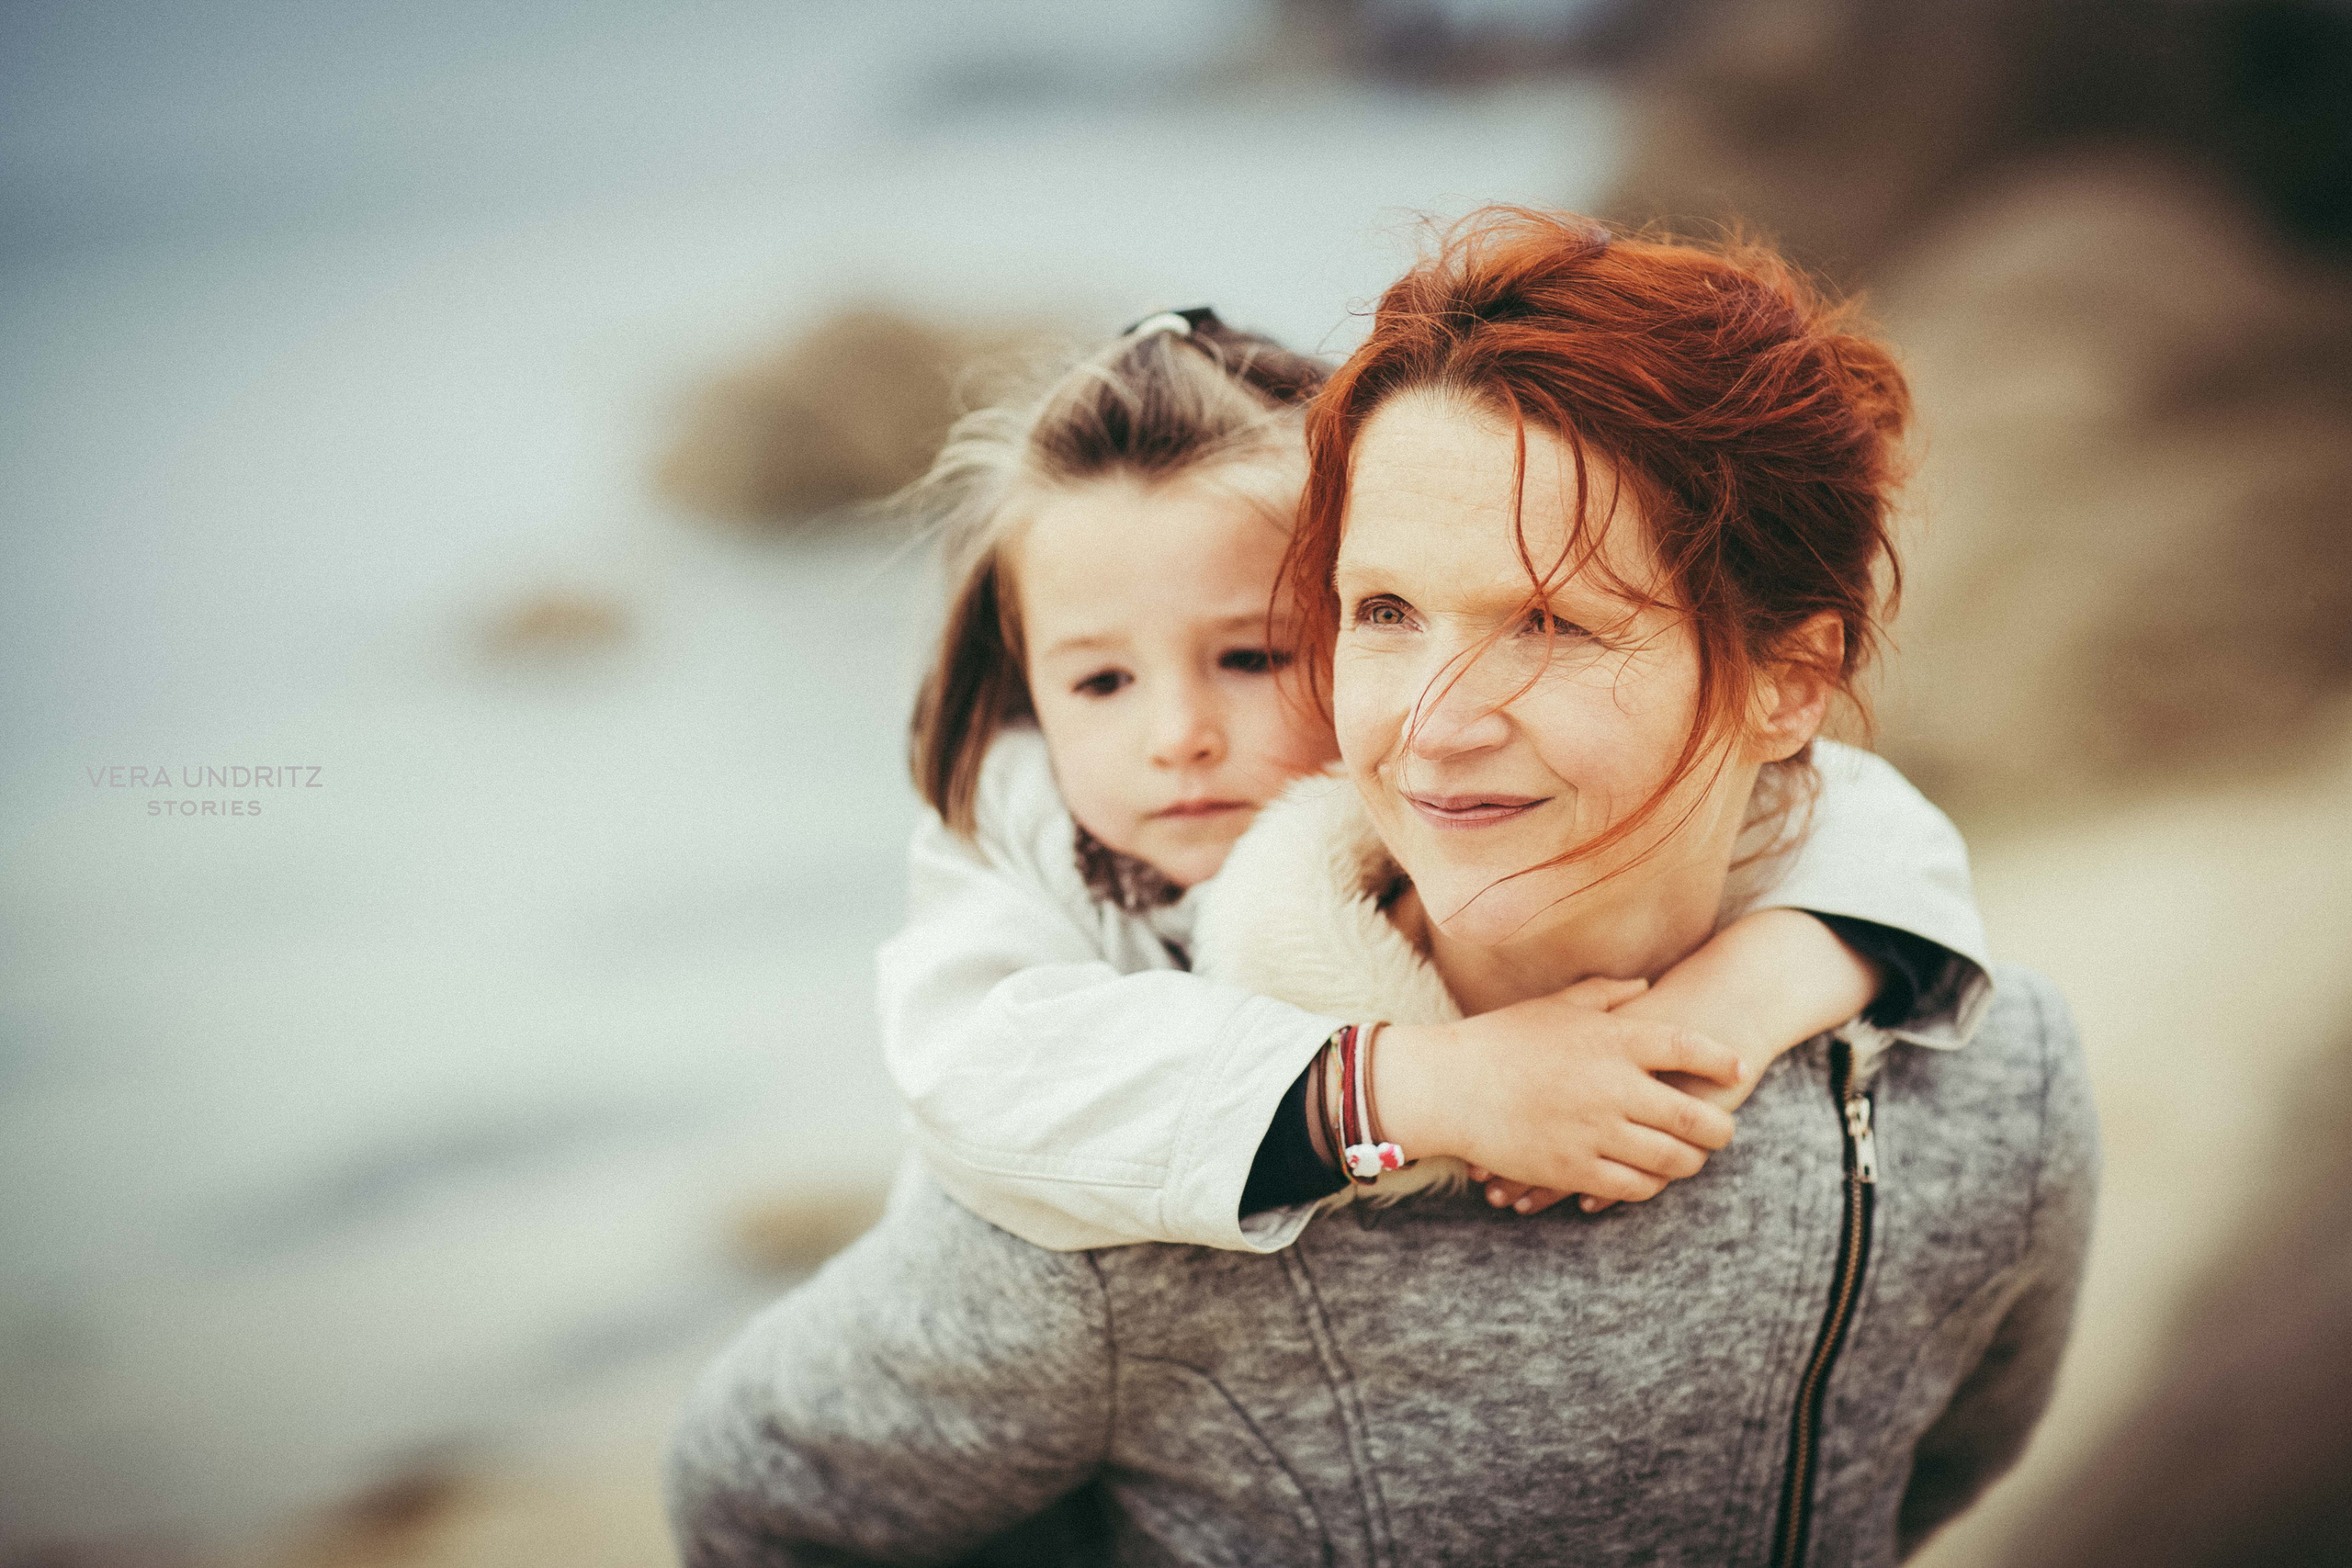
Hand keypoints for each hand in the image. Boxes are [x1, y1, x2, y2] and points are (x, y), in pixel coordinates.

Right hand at [1373, 976, 1746, 1214]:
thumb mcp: (1554, 1006)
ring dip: (1690, 1161)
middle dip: (1719, 1128)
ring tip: (1693, 1158)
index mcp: (1611, 1040)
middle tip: (1723, 1130)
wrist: (1446, 1086)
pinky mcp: (1572, 1169)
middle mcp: (1612, 1087)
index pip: (1688, 1048)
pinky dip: (1650, 1185)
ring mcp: (1594, 1132)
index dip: (1720, 1059)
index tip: (1737, 1067)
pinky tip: (1651, 1178)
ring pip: (1670, 1159)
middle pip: (1694, 1116)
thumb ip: (1605, 994)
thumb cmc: (1499, 1039)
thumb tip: (1645, 984)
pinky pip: (1633, 1188)